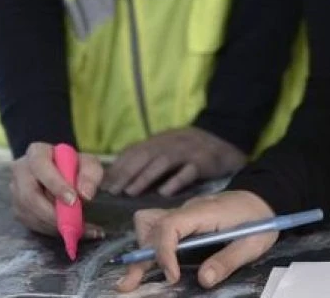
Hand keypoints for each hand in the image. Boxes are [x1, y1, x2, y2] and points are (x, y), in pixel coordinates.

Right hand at [9, 142, 105, 238]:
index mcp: (36, 152)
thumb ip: (90, 175)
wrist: (61, 173)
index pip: (40, 166)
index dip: (55, 184)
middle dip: (52, 212)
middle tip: (74, 223)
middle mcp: (20, 170)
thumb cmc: (74, 166)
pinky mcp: (18, 209)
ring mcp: (16, 191)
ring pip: (29, 212)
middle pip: (29, 194)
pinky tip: (69, 229)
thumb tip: (85, 195)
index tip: (73, 200)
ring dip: (53, 224)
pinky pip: (31, 223)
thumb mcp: (88, 164)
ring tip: (78, 228)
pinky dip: (51, 230)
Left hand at [103, 127, 247, 197]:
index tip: (104, 184)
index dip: (118, 167)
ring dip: (145, 177)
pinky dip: (176, 181)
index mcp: (159, 141)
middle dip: (126, 173)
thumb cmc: (191, 149)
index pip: (133, 151)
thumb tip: (120, 178)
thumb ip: (148, 160)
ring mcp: (187, 151)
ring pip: (162, 162)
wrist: (225, 138)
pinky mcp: (203, 161)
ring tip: (131, 192)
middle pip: (144, 156)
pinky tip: (165, 192)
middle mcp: (170, 144)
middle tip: (113, 191)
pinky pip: (188, 171)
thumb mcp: (168, 148)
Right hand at [114, 191, 276, 291]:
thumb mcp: (252, 244)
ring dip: (142, 248)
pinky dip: (150, 244)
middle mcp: (188, 209)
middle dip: (142, 256)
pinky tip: (150, 262)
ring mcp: (184, 212)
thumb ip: (228, 261)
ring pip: (149, 223)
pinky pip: (157, 226)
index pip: (171, 224)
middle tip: (131, 284)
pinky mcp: (183, 218)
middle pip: (153, 226)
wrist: (263, 199)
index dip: (164, 251)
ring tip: (136, 275)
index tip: (172, 276)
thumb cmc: (260, 221)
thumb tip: (203, 280)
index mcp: (204, 212)